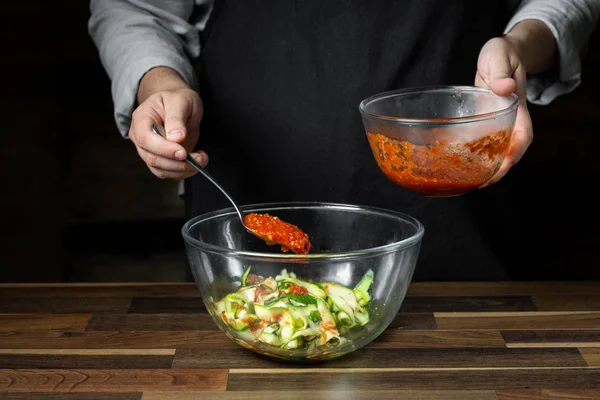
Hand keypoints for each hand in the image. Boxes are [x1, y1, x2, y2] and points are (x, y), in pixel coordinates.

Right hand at [129, 68, 206, 179]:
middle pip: (152, 158)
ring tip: (202, 159)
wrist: (180, 105)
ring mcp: (150, 150)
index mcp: (141, 119)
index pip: (145, 139)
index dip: (163, 149)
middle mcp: (141, 137)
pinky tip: (197, 162)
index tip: (183, 152)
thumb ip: (176, 118)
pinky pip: (169, 173)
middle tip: (200, 158)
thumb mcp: (180, 101)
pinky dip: (184, 172)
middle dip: (177, 163)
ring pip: (160, 169)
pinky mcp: (161, 159)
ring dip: (183, 170)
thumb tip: (175, 138)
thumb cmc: (178, 99)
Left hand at [475, 20, 556, 186]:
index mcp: (516, 107)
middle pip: (510, 150)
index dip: (515, 153)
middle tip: (481, 183)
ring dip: (487, 166)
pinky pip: (482, 142)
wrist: (501, 53)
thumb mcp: (501, 57)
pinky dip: (474, 154)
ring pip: (496, 149)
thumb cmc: (502, 53)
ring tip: (471, 181)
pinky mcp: (485, 122)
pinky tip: (460, 163)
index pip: (523, 136)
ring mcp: (497, 122)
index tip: (505, 165)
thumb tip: (504, 89)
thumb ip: (501, 72)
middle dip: (499, 169)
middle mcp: (509, 119)